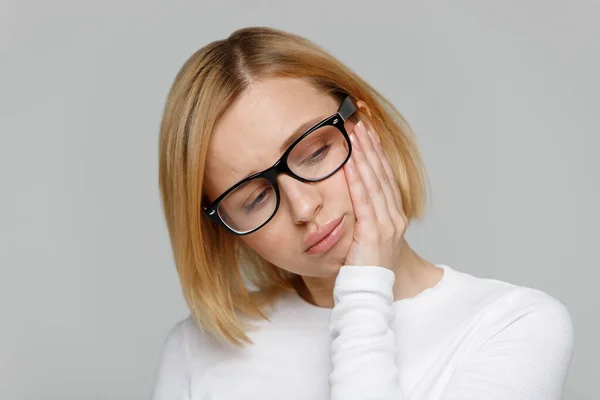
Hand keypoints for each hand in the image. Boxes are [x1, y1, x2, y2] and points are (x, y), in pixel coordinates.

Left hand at [343, 120, 407, 270]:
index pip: (384, 176)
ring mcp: (386, 223)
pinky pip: (364, 199)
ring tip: (355, 133)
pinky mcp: (374, 232)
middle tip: (361, 120)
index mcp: (393, 215)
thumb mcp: (365, 237)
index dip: (376, 152)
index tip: (368, 130)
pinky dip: (357, 178)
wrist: (370, 292)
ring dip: (364, 155)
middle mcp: (394, 216)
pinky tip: (350, 161)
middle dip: (371, 145)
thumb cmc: (363, 267)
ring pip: (374, 181)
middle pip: (382, 173)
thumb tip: (349, 200)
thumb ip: (361, 217)